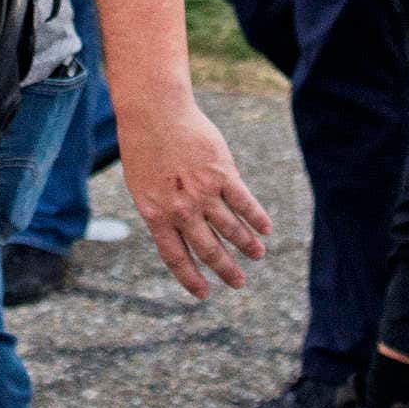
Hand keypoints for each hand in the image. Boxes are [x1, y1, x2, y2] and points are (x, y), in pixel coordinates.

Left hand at [116, 94, 272, 298]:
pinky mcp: (222, 174)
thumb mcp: (142, 186)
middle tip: (238, 283)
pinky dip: (257, 218)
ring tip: (257, 255)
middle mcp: (181, 210)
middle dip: (226, 270)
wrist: (154, 113)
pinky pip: (244, 203)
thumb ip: (161, 211)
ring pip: (231, 229)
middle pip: (208, 250)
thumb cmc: (144, 147)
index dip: (191, 278)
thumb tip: (181, 230)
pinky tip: (266, 229)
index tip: (204, 293)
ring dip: (247, 245)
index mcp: (156, 216)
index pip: (176, 257)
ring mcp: (203, 193)